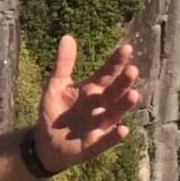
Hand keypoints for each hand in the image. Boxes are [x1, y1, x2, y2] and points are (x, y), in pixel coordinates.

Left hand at [31, 37, 140, 173]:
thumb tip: (67, 37)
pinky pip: (107, 140)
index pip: (107, 73)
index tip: (126, 48)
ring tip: (133, 95)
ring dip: (124, 105)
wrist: (46, 142)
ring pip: (115, 113)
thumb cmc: (55, 111)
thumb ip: (64, 64)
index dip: (116, 62)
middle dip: (123, 82)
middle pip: (114, 92)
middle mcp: (101, 105)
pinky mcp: (94, 143)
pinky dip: (114, 136)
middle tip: (132, 70)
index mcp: (92, 89)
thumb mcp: (56, 86)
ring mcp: (100, 124)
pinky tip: (123, 130)